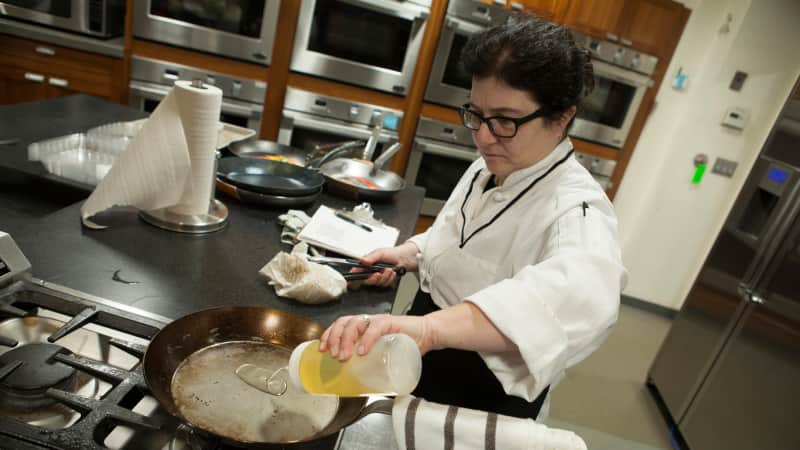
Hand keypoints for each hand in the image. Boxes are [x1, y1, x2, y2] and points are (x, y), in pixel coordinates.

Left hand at [318, 313, 433, 360]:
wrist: (427, 335)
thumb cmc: (404, 345)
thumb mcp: (382, 354)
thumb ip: (370, 364)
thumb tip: (355, 385)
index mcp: (364, 327)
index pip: (340, 325)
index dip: (328, 335)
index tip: (321, 349)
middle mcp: (368, 321)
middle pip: (344, 323)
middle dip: (335, 339)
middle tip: (335, 356)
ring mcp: (379, 321)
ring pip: (355, 323)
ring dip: (346, 339)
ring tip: (345, 356)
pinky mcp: (392, 323)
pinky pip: (376, 328)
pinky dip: (367, 339)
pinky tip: (362, 350)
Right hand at [348, 242, 418, 287]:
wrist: (403, 259)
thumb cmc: (390, 254)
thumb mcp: (379, 253)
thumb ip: (370, 257)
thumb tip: (362, 261)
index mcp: (365, 265)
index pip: (355, 273)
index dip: (352, 279)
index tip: (352, 282)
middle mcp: (369, 272)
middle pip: (366, 282)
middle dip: (373, 278)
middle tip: (378, 273)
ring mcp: (376, 278)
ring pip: (376, 283)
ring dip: (384, 277)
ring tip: (389, 269)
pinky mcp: (383, 282)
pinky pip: (384, 284)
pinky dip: (390, 279)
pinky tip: (392, 273)